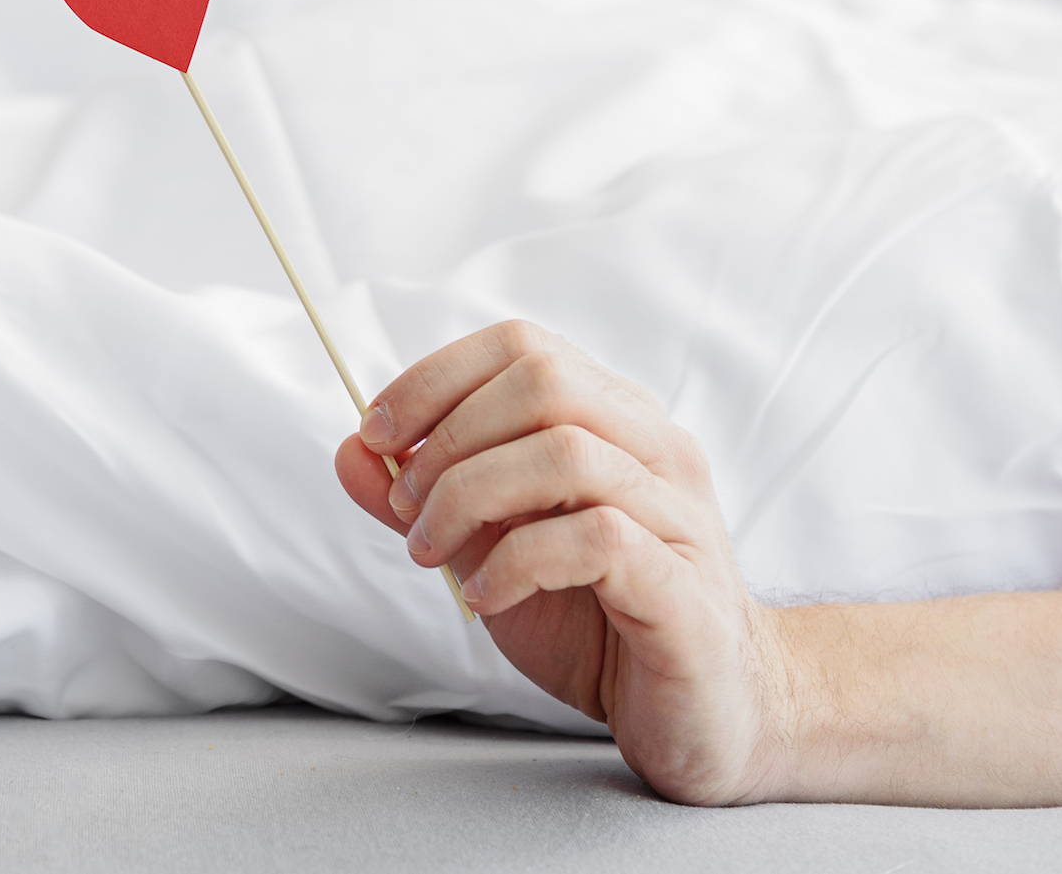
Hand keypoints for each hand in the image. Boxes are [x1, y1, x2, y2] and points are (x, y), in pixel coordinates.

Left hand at [336, 320, 789, 804]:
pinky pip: (599, 539)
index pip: (523, 347)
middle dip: (450, 438)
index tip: (375, 433)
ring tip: (432, 552)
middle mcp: (657, 452)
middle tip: (408, 509)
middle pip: (544, 382)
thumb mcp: (492, 553)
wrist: (709, 714)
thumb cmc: (601, 624)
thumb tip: (352, 452)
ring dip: (471, 495)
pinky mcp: (684, 590)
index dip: (435, 378)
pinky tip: (485, 596)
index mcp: (615, 423)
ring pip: (566, 452)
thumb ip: (428, 502)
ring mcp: (679, 516)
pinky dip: (519, 559)